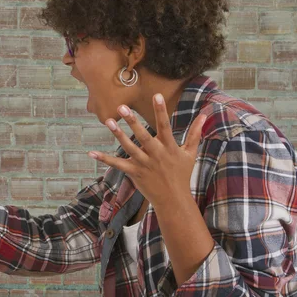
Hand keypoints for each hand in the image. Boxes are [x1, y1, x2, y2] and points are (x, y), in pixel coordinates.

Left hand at [88, 93, 205, 209]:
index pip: (165, 126)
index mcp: (169, 147)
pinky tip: (92, 153)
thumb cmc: (182, 174)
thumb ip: (195, 133)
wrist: (174, 200)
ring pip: (129, 148)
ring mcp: (144, 164)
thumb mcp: (190, 153)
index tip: (156, 95)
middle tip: (122, 107)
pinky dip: (105, 159)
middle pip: (143, 136)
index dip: (161, 111)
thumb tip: (205, 115)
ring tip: (109, 121)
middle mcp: (156, 155)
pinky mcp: (134, 173)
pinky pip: (118, 165)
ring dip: (118, 135)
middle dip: (133, 122)